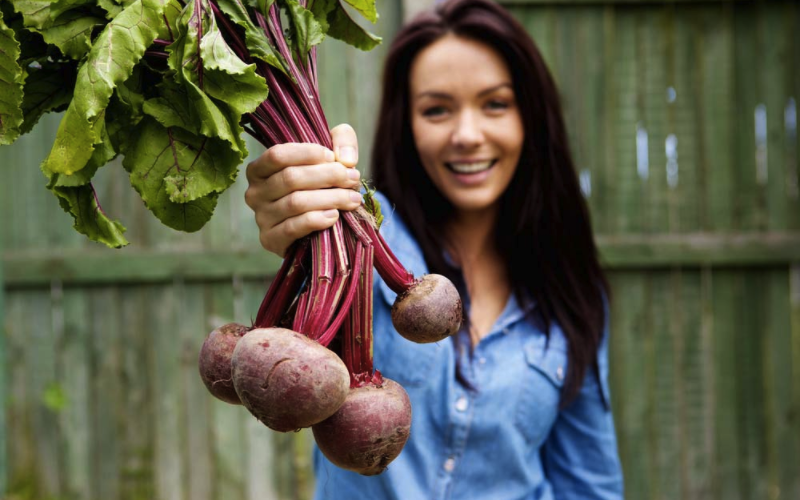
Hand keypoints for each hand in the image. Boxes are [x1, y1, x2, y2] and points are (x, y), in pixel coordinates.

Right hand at [244, 124, 361, 256]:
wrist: (317, 228)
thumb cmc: (320, 186)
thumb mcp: (331, 156)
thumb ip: (341, 140)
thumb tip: (346, 159)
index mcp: (260, 169)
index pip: (277, 155)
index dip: (308, 153)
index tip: (333, 157)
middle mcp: (254, 193)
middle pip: (290, 178)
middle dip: (328, 176)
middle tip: (353, 178)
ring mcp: (261, 217)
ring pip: (296, 203)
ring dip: (330, 198)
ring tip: (352, 199)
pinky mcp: (270, 239)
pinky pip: (293, 227)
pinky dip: (317, 220)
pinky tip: (334, 216)